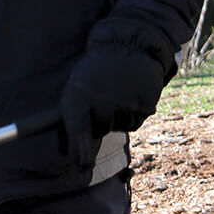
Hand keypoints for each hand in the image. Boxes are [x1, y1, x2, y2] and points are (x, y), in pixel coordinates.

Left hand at [60, 47, 165, 167]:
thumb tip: (68, 154)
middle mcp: (102, 103)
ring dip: (119, 116)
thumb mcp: (75, 90)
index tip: (81, 166)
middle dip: (100, 121)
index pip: (77, 133)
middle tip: (102, 99)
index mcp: (79, 98)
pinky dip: (133, 112)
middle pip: (101, 131)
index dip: (80, 153)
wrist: (127, 46)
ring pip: (121, 127)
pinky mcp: (145, 105)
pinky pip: (137, 121)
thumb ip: (71, 121)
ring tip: (117, 92)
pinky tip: (130, 93)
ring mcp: (125, 104)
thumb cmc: (95, 72)